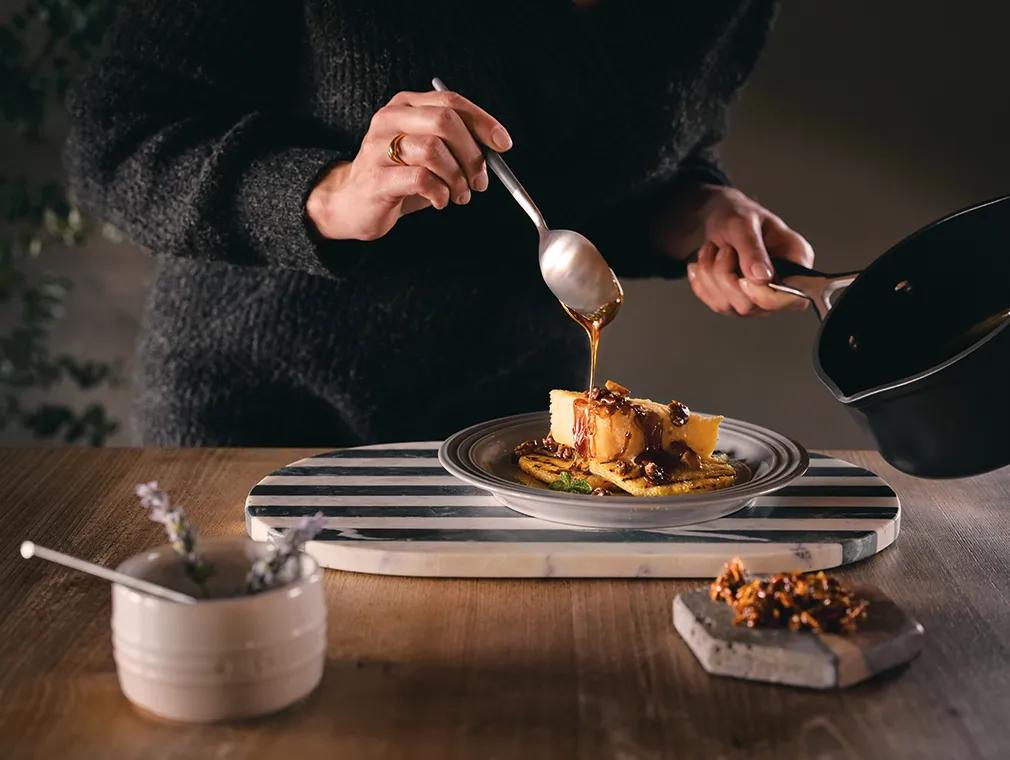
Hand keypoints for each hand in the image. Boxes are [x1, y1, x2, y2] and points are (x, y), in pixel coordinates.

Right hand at [306, 90, 512, 240]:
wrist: (353, 204)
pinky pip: (421, 179)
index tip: (503, 144)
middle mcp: (390, 119)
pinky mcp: (376, 178)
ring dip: (457, 177)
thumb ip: (456, 144)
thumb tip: (495, 150)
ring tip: (459, 195)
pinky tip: (440, 201)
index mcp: (405, 105)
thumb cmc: (398, 178)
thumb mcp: (428, 153)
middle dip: (472, 153)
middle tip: (480, 180)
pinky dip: (440, 193)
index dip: (483, 122)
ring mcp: (378, 148)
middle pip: (445, 121)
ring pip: (433, 150)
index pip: (451, 102)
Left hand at [685, 185, 814, 315]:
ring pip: (726, 305)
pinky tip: (708, 262)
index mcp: (796, 261)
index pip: (790, 297)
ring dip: (710, 274)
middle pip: (750, 306)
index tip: (743, 278)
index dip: (763, 295)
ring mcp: (757, 299)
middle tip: (725, 249)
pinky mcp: (735, 303)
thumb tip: (763, 279)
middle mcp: (780, 286)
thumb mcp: (743, 223)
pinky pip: (713, 303)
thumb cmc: (739, 215)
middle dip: (725, 275)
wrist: (722, 218)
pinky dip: (702, 280)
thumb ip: (753, 250)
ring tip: (716, 250)